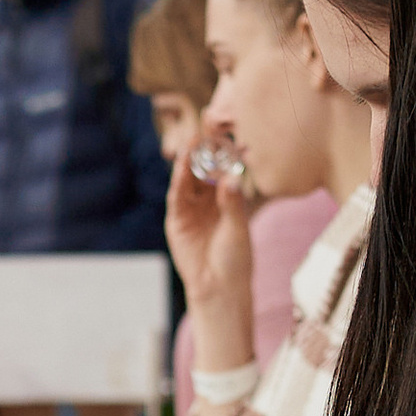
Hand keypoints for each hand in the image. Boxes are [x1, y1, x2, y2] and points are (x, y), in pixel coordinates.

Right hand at [166, 152, 255, 365]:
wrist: (220, 288)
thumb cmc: (236, 260)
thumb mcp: (238, 227)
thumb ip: (233, 202)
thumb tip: (232, 177)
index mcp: (226, 200)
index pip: (223, 170)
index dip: (223, 152)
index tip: (228, 132)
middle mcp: (207, 202)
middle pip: (202, 170)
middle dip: (203, 150)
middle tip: (205, 126)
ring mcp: (191, 210)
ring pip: (188, 180)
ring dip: (188, 160)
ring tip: (192, 140)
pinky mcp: (177, 221)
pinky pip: (177, 196)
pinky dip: (179, 180)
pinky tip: (183, 164)